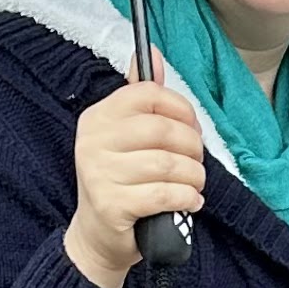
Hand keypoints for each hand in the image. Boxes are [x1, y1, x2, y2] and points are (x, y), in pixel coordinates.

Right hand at [65, 80, 206, 287]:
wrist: (99, 236)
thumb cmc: (122, 182)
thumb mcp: (126, 137)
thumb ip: (141, 97)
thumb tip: (151, 52)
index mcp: (98, 117)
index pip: (148, 94)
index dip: (182, 110)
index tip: (192, 128)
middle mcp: (92, 141)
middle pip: (162, 129)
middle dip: (193, 148)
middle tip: (196, 164)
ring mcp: (98, 173)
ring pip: (168, 164)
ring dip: (194, 177)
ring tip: (194, 186)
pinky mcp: (111, 205)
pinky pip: (164, 194)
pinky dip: (187, 198)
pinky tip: (189, 202)